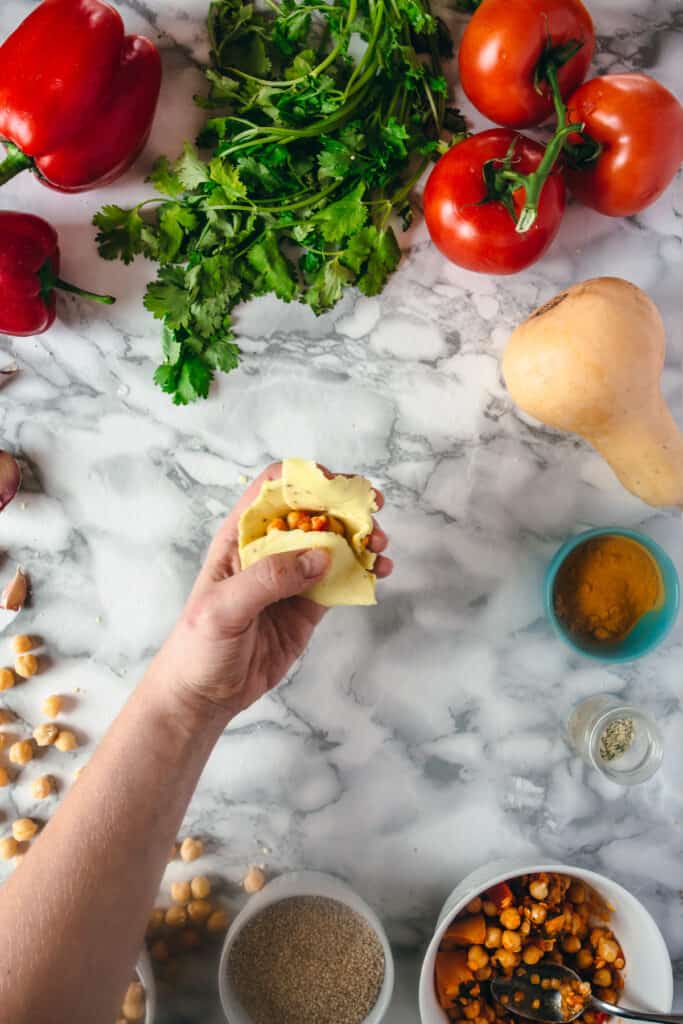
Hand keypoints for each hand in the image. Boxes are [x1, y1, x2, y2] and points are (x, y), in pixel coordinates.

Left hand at [155, 463, 391, 720]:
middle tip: (372, 513)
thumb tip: (319, 556)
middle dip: (345, 507)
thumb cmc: (197, 646)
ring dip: (361, 537)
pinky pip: (341, 578)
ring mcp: (292, 577)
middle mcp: (269, 550)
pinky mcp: (309, 605)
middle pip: (313, 511)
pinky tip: (380, 571)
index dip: (305, 479)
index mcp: (240, 538)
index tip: (338, 487)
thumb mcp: (223, 607)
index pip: (273, 489)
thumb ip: (268, 579)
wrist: (203, 695)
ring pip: (333, 543)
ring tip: (380, 547)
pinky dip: (364, 570)